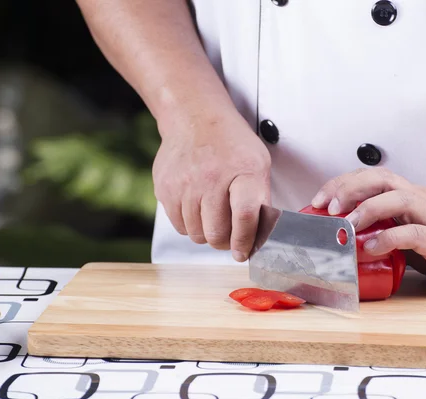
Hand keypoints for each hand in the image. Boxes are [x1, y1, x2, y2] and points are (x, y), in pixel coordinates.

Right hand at [152, 108, 270, 261]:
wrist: (196, 118)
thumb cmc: (232, 144)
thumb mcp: (259, 165)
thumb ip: (260, 200)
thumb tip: (259, 238)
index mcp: (243, 171)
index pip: (245, 216)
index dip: (245, 241)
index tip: (243, 252)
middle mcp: (211, 177)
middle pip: (216, 233)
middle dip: (225, 242)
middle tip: (230, 237)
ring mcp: (185, 184)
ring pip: (196, 234)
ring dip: (207, 233)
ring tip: (214, 217)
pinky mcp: (165, 189)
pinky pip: (179, 226)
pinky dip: (190, 225)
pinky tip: (198, 208)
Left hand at [311, 168, 425, 290]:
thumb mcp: (413, 228)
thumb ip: (387, 227)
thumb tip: (348, 239)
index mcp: (412, 196)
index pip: (372, 177)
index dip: (343, 183)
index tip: (318, 199)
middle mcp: (421, 199)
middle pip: (380, 179)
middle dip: (348, 188)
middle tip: (324, 207)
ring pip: (397, 199)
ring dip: (366, 209)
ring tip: (345, 225)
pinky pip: (415, 233)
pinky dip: (390, 238)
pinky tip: (373, 247)